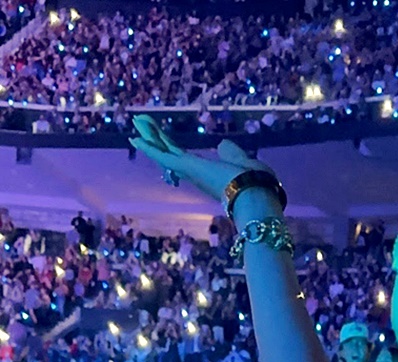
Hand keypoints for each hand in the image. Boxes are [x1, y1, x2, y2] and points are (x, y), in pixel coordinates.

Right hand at [129, 115, 271, 205]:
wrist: (254, 195)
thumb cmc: (254, 183)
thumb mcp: (243, 162)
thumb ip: (232, 153)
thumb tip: (222, 145)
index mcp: (209, 174)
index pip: (187, 160)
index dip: (174, 151)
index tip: (165, 143)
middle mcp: (196, 175)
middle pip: (171, 155)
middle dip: (158, 142)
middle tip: (142, 128)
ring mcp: (189, 171)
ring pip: (165, 152)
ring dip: (150, 137)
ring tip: (137, 122)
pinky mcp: (185, 167)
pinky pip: (163, 154)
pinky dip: (150, 144)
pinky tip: (136, 137)